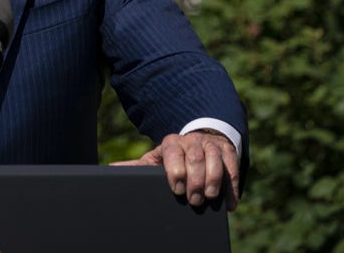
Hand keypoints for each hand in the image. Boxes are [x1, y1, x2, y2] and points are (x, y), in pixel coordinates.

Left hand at [111, 131, 240, 210]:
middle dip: (195, 180)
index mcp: (171, 142)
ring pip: (215, 159)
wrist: (199, 140)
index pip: (173, 152)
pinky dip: (231, 186)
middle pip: (196, 157)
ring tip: (209, 198)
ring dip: (213, 180)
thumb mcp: (156, 159)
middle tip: (194, 200)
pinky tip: (229, 203)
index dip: (175, 171)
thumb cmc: (173, 157)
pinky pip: (232, 166)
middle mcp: (192, 141)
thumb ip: (138, 166)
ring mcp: (211, 145)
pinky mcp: (228, 152)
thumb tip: (110, 169)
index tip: (176, 189)